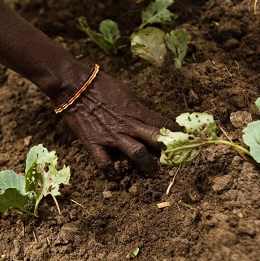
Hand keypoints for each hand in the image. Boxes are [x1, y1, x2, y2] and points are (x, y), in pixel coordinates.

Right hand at [62, 73, 179, 173]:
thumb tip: (146, 116)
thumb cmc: (100, 85)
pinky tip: (117, 175)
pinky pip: (106, 164)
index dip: (176, 132)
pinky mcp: (95, 144)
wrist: (75, 87)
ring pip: (137, 155)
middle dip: (168, 151)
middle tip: (175, 159)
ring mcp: (112, 137)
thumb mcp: (125, 92)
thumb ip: (137, 108)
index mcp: (137, 110)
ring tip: (153, 173)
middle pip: (156, 140)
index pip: (163, 123)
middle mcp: (128, 125)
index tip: (184, 138)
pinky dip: (112, 172)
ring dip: (148, 166)